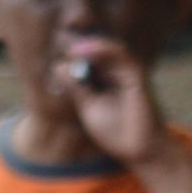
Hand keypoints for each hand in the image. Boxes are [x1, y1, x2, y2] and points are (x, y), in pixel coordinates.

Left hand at [58, 37, 171, 169]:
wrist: (138, 150)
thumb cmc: (116, 133)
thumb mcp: (88, 107)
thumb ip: (76, 87)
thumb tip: (59, 66)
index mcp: (104, 80)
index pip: (86, 59)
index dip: (69, 54)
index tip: (53, 56)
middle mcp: (116, 72)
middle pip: (95, 50)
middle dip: (75, 46)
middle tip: (57, 43)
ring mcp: (126, 72)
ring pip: (105, 48)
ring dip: (86, 45)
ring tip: (69, 50)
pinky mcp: (136, 74)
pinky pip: (119, 53)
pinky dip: (102, 48)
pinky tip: (83, 50)